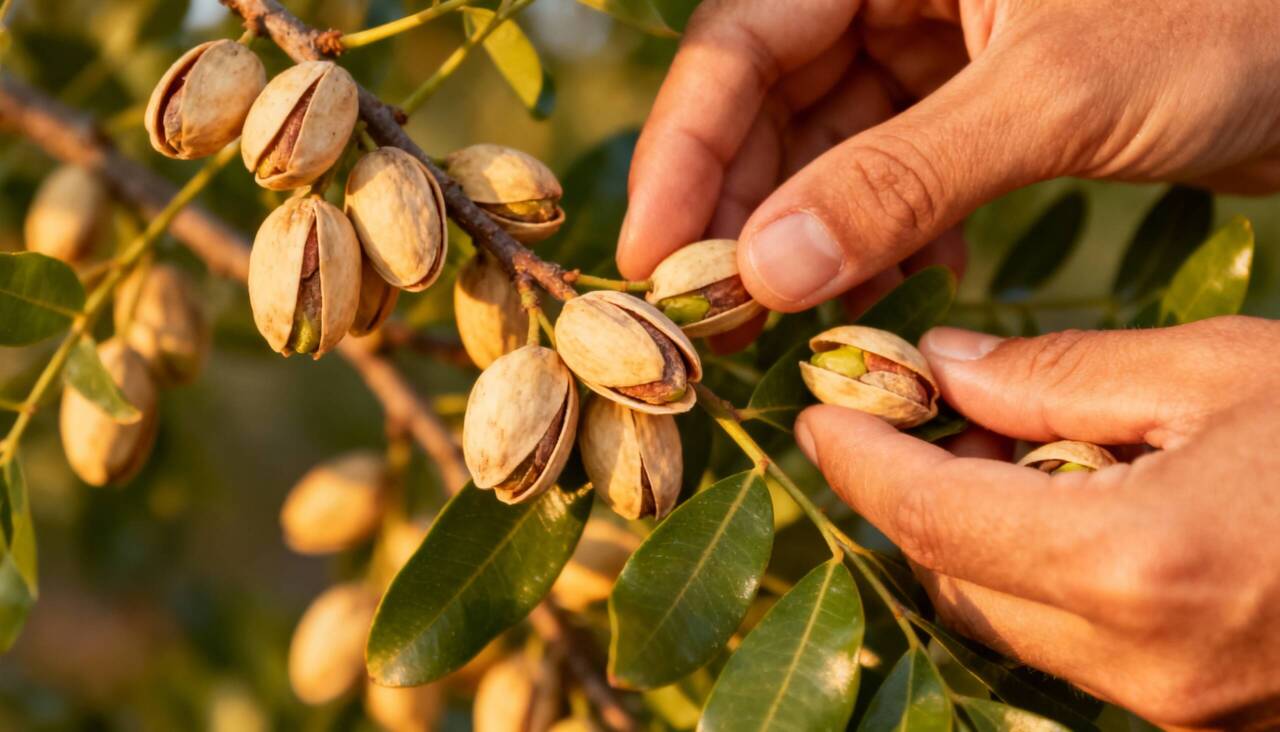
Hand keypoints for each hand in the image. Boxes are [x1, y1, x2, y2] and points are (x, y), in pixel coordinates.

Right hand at [616, 0, 1279, 337]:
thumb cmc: (1230, 20)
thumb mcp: (1051, 96)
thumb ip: (900, 178)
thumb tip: (765, 271)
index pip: (740, 41)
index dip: (686, 155)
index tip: (655, 263)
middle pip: (769, 100)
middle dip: (745, 211)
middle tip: (720, 320)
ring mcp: (937, 40)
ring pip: (827, 145)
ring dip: (812, 238)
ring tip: (806, 324)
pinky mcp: (979, 99)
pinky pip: (894, 171)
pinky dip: (883, 236)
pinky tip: (892, 292)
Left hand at [793, 316, 1279, 728]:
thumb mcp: (1219, 372)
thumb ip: (1058, 376)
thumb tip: (937, 366)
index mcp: (1135, 566)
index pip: (931, 519)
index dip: (859, 460)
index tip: (819, 411)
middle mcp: (1142, 665)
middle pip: (953, 583)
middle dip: (914, 496)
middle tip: (923, 411)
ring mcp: (1177, 711)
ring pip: (1004, 629)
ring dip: (975, 543)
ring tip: (1008, 451)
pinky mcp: (1205, 722)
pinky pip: (1073, 654)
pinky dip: (1042, 584)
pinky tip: (1074, 511)